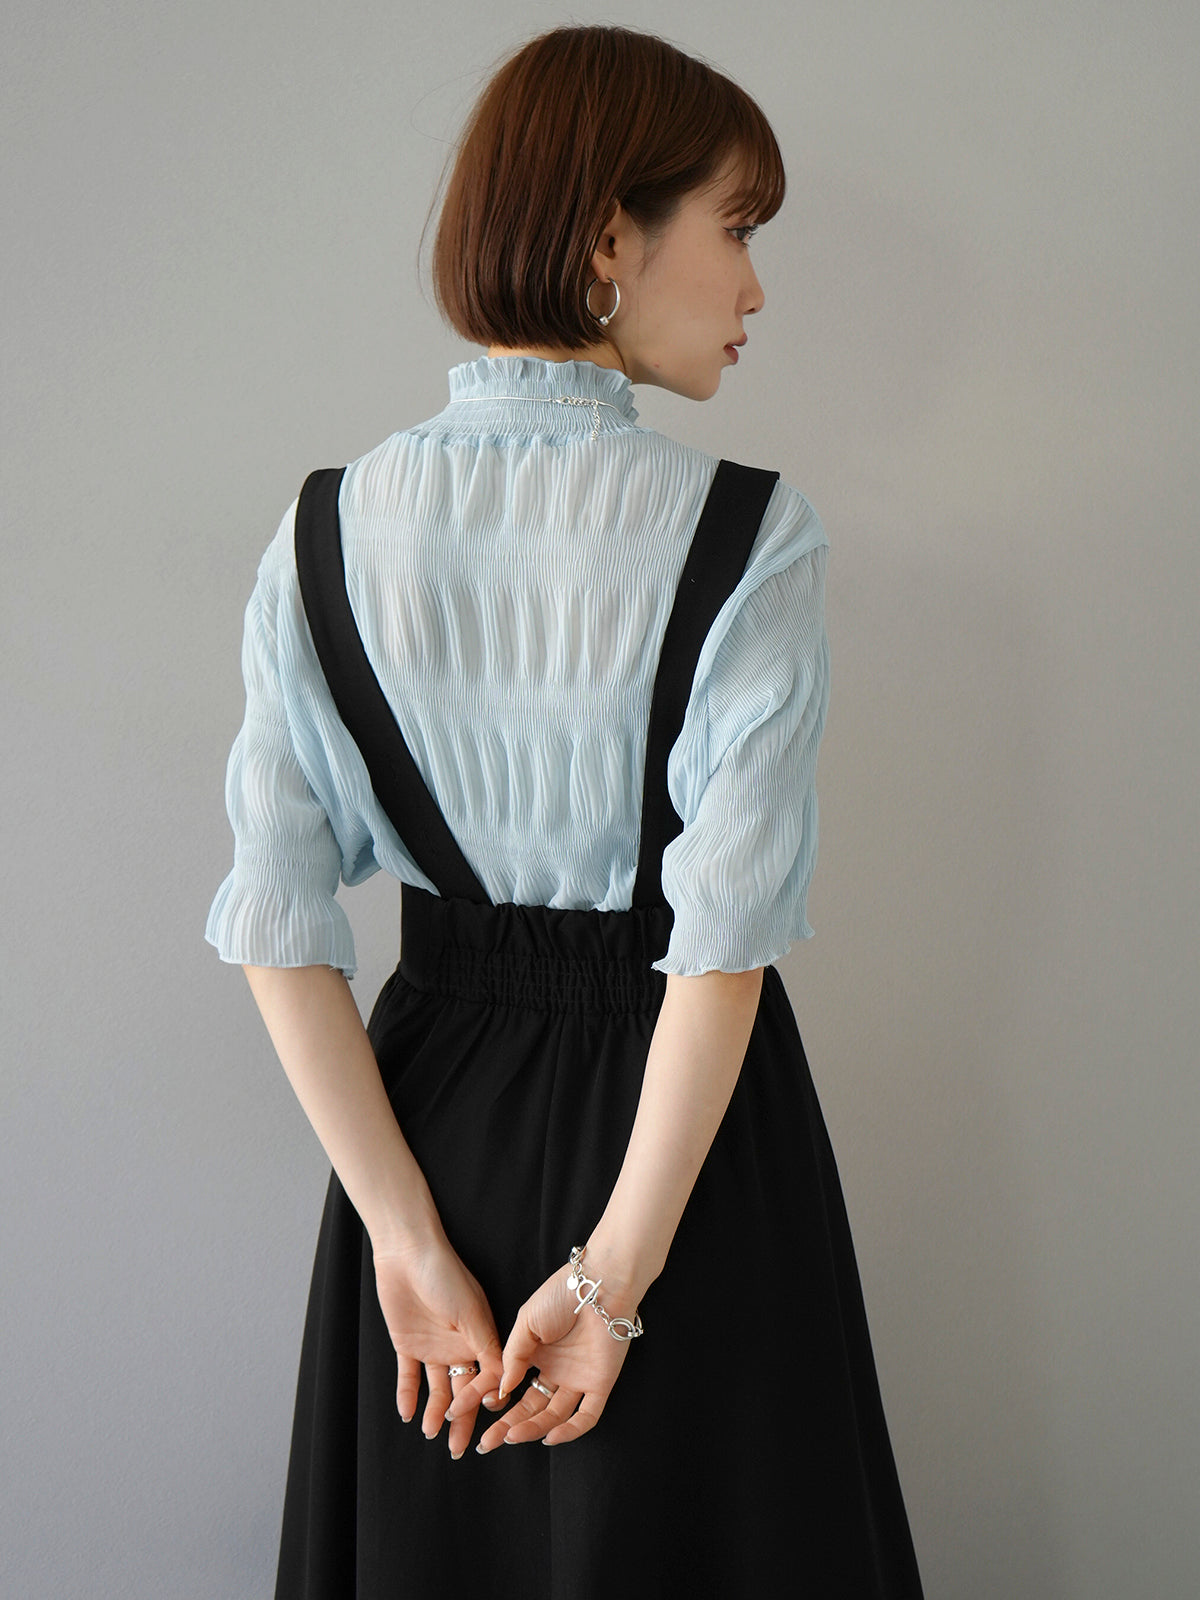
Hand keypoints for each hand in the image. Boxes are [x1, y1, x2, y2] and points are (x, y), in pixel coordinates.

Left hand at [371, 1232, 503, 1460]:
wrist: (409, 1253)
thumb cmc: (446, 1276)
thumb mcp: (472, 1313)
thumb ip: (486, 1348)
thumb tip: (503, 1384)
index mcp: (481, 1338)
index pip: (488, 1380)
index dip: (486, 1403)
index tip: (488, 1428)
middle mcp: (460, 1346)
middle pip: (463, 1391)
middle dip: (462, 1420)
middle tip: (461, 1450)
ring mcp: (433, 1346)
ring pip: (437, 1389)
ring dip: (435, 1413)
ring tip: (433, 1435)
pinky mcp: (408, 1344)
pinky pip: (408, 1376)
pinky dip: (407, 1395)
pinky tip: (407, 1414)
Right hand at [447, 1253, 639, 1450]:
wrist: (597, 1284)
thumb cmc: (561, 1294)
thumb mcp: (526, 1322)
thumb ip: (513, 1356)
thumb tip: (502, 1389)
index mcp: (538, 1355)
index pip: (512, 1388)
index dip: (492, 1402)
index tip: (465, 1411)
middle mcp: (557, 1371)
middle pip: (530, 1408)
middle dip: (506, 1427)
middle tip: (484, 1444)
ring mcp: (578, 1379)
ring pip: (554, 1415)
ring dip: (532, 1429)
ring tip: (510, 1437)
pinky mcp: (600, 1384)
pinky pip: (586, 1416)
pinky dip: (569, 1431)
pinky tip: (548, 1437)